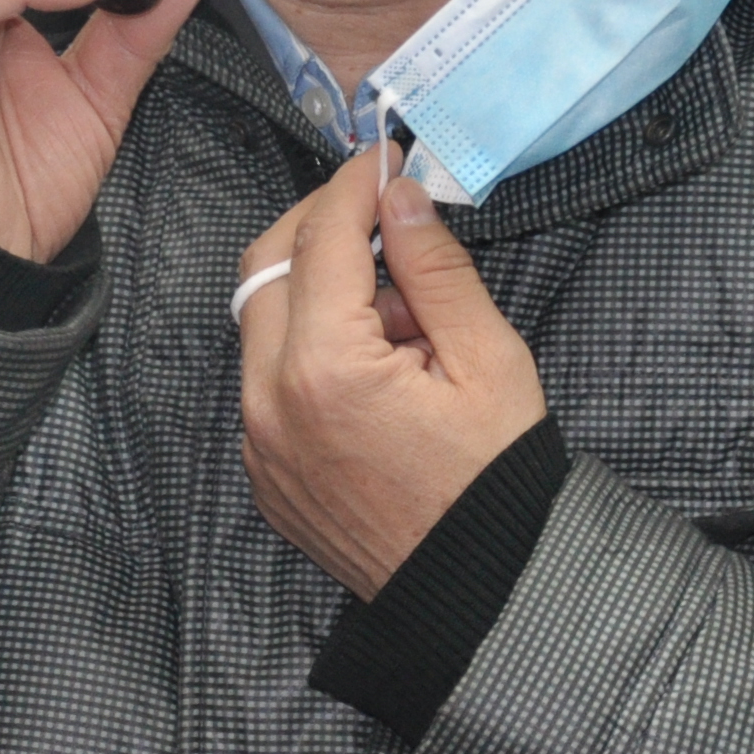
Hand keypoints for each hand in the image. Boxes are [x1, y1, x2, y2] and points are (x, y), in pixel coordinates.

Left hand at [233, 155, 548, 596]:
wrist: (480, 591)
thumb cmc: (496, 479)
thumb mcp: (488, 360)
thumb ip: (435, 269)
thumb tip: (401, 194)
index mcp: (326, 368)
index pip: (321, 238)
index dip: (353, 185)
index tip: (384, 161)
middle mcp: (269, 401)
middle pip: (266, 267)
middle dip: (317, 226)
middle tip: (380, 216)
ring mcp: (258, 440)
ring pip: (261, 322)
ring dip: (314, 291)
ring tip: (400, 319)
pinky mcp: (263, 469)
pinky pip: (266, 380)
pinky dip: (307, 350)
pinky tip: (377, 371)